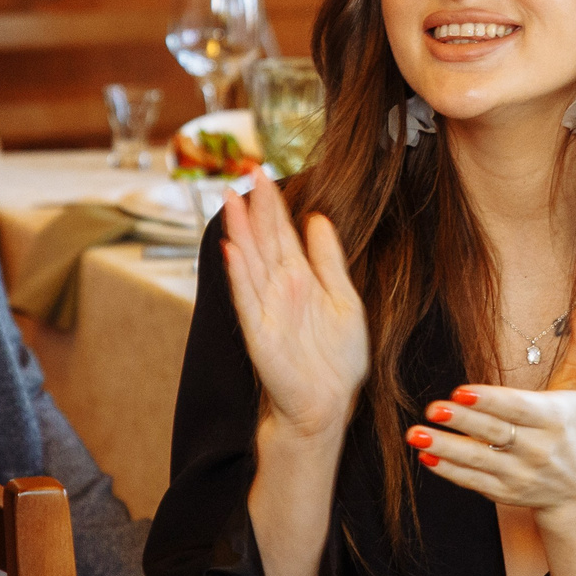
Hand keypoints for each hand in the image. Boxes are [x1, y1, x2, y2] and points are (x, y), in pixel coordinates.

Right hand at [221, 171, 367, 443]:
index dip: (273, 204)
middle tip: (246, 172)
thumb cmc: (336, 359)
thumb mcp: (344, 299)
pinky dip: (238, 274)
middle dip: (254, 208)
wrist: (327, 404)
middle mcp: (279, 288)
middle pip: (263, 240)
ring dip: (239, 231)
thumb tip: (318, 218)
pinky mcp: (259, 332)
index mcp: (300, 279)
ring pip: (250, 261)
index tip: (265, 172)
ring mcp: (267, 309)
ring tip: (231, 199)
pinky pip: (246, 298)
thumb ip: (329, 260)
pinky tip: (231, 250)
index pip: (282, 233)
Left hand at [406, 294, 575, 517]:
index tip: (460, 392)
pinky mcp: (505, 492)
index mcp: (554, 418)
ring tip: (414, 434)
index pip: (518, 409)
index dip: (490, 401)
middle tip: (431, 409)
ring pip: (479, 461)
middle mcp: (538, 449)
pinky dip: (449, 471)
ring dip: (446, 448)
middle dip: (463, 422)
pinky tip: (424, 456)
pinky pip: (474, 481)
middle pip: (496, 434)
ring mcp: (521, 474)